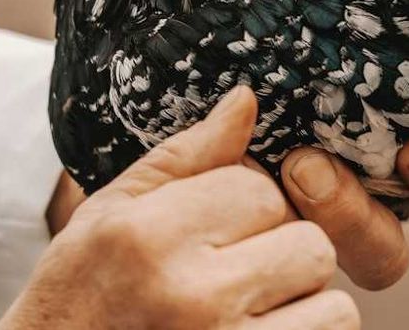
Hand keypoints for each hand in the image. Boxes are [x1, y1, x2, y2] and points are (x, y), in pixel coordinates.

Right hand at [43, 99, 408, 291]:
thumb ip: (184, 157)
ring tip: (248, 312)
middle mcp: (192, 294)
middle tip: (235, 276)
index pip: (260, 190)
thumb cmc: (78, 300)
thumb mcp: (109, 217)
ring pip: (331, 303)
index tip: (212, 233)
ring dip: (300, 306)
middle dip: (280, 253)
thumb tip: (246, 100)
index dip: (245, 207)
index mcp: (149, 237)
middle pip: (308, 243)